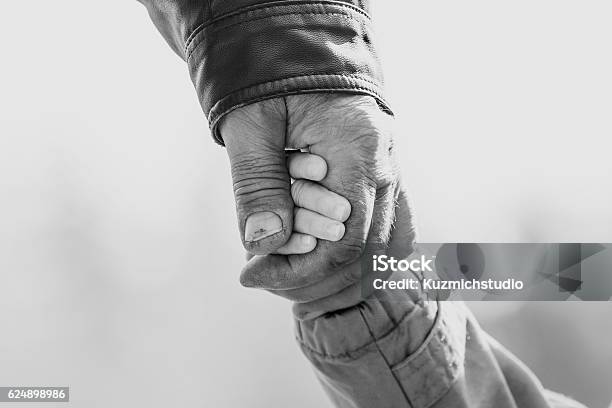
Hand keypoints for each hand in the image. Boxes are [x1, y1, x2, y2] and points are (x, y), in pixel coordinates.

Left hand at [221, 94, 414, 293]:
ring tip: (286, 269)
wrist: (300, 46)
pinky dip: (352, 252)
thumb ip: (258, 183)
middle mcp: (385, 166)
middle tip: (263, 273)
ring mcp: (390, 171)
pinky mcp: (381, 174)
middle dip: (313, 276)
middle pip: (367, 253)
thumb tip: (264, 245)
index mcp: (360, 151)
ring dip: (335, 271)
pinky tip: (317, 254)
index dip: (300, 270)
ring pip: (382, 247)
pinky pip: (385, 228)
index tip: (253, 274)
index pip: (345, 240)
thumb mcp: (252, 124)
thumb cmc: (273, 77)